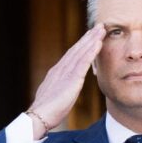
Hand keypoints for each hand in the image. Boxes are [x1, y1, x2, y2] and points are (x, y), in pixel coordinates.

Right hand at [27, 23, 104, 137]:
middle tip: (99, 26)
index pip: (71, 55)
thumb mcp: (53, 95)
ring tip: (102, 29)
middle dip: (88, 37)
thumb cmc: (46, 111)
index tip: (90, 36)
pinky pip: (83, 62)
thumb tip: (63, 87)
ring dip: (92, 39)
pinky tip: (98, 43)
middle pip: (76, 49)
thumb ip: (59, 87)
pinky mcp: (71, 79)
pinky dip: (91, 51)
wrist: (39, 116)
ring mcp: (65, 73)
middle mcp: (60, 69)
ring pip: (80, 52)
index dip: (81, 44)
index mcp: (56, 73)